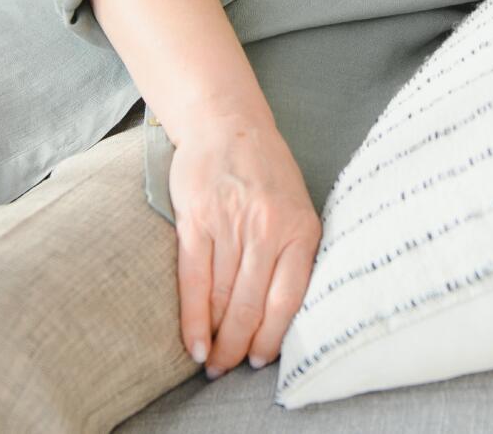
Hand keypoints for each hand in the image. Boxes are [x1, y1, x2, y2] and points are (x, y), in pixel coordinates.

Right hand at [168, 114, 321, 378]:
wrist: (227, 122)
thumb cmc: (265, 171)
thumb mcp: (296, 207)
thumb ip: (294, 252)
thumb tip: (282, 312)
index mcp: (300, 229)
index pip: (287, 299)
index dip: (271, 337)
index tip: (259, 360)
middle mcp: (266, 229)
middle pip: (250, 304)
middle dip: (238, 346)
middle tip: (228, 370)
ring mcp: (229, 223)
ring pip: (221, 297)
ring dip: (215, 338)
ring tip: (211, 361)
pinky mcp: (196, 219)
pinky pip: (193, 279)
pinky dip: (192, 317)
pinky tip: (193, 342)